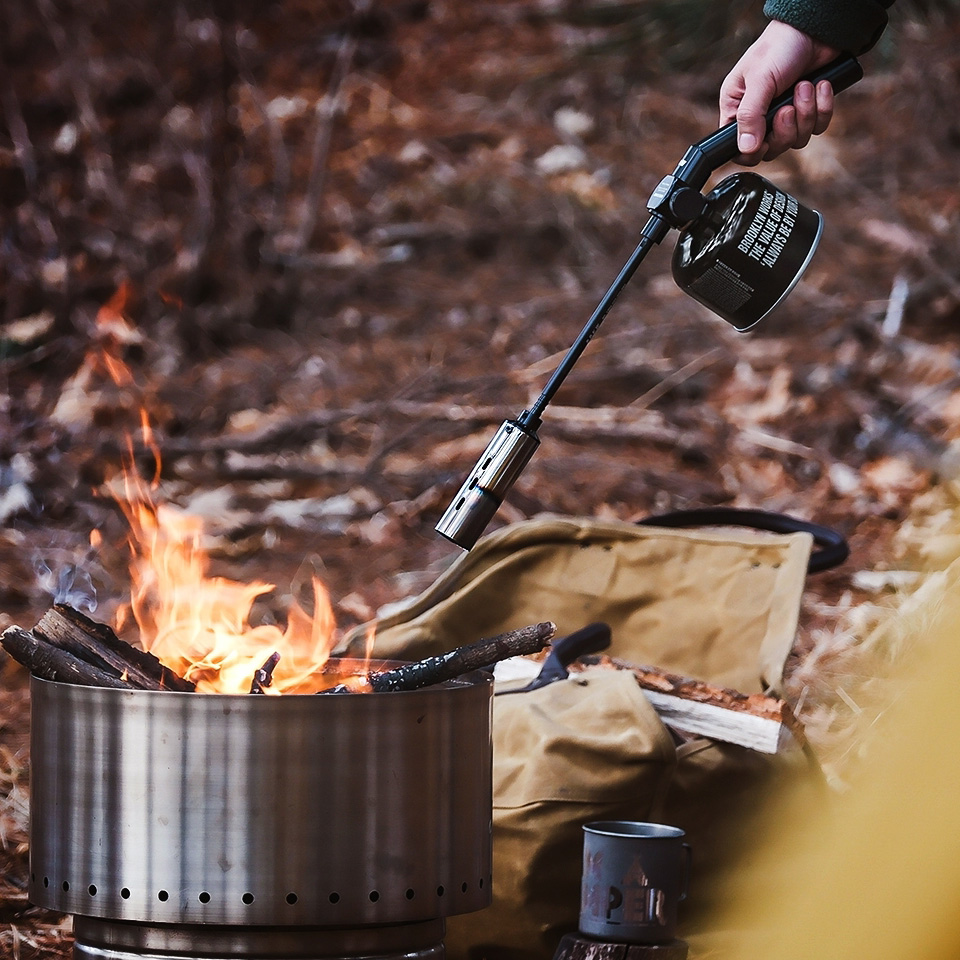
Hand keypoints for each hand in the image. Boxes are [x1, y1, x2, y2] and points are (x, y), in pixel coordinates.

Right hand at [719, 20, 840, 164]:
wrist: (814, 29)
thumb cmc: (779, 47)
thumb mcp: (760, 80)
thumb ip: (750, 116)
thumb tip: (746, 149)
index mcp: (738, 109)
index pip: (739, 148)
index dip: (753, 152)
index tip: (765, 141)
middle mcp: (760, 116)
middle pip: (772, 149)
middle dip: (785, 130)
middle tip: (788, 107)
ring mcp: (785, 115)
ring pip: (797, 140)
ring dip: (805, 114)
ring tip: (804, 86)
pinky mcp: (808, 110)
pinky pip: (818, 126)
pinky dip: (822, 107)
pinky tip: (820, 86)